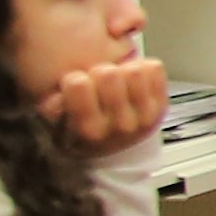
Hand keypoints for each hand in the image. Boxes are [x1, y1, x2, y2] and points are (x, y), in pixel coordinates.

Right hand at [42, 54, 172, 159]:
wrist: (114, 149)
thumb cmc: (82, 131)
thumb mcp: (57, 125)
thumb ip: (53, 108)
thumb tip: (59, 95)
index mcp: (89, 130)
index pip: (79, 85)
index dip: (74, 79)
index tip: (76, 86)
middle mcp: (120, 125)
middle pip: (109, 74)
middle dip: (99, 72)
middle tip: (97, 83)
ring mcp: (145, 116)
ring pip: (135, 70)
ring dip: (123, 69)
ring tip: (116, 81)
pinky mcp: (162, 105)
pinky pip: (154, 67)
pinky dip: (142, 67)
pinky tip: (131, 81)